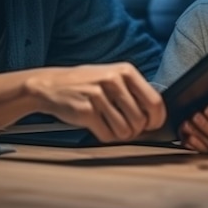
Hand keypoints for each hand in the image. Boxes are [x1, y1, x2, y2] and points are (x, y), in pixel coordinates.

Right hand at [26, 62, 166, 142]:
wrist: (52, 84)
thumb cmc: (85, 83)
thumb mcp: (112, 76)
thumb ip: (133, 91)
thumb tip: (155, 116)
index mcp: (126, 71)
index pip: (155, 102)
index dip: (156, 120)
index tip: (151, 126)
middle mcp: (114, 81)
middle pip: (141, 120)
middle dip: (135, 130)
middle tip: (126, 127)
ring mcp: (99, 95)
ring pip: (125, 131)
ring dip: (119, 135)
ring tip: (110, 125)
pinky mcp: (86, 111)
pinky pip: (107, 135)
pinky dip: (105, 136)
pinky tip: (98, 126)